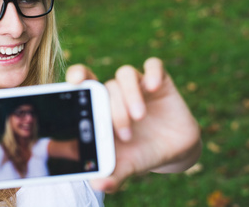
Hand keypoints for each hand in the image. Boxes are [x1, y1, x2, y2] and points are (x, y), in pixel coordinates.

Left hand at [66, 57, 201, 192]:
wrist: (172, 150)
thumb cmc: (140, 154)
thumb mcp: (126, 166)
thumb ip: (111, 175)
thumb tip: (98, 184)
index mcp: (100, 107)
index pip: (83, 82)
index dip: (77, 76)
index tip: (76, 83)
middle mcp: (116, 92)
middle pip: (107, 86)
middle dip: (114, 109)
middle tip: (124, 134)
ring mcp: (138, 85)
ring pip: (125, 74)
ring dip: (130, 94)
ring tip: (138, 117)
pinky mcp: (160, 81)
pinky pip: (153, 65)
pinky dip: (152, 72)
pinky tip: (154, 87)